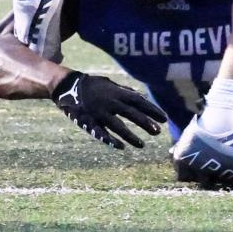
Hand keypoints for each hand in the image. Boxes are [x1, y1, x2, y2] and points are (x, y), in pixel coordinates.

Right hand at [51, 70, 166, 149]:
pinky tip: (121, 147)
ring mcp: (99, 113)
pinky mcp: (88, 122)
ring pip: (118, 126)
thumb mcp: (110, 84)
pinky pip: (101, 133)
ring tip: (142, 145)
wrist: (68, 86)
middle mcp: (110, 102)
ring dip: (131, 136)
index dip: (152, 110)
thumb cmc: (92, 85)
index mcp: (117, 93)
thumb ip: (125, 91)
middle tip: (159, 132)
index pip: (139, 101)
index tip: (164, 118)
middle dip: (146, 123)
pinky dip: (111, 140)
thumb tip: (139, 97)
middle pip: (132, 114)